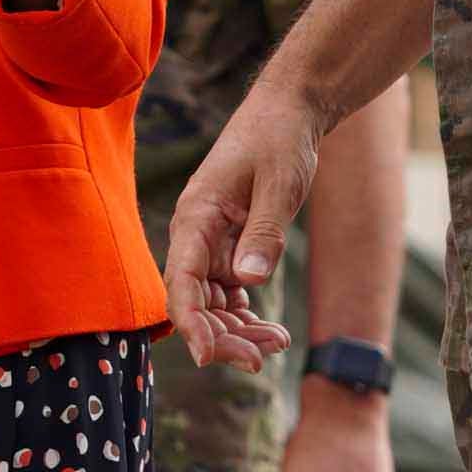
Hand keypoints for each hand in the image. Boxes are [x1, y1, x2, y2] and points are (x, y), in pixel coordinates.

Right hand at [165, 88, 315, 372]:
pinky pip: (231, 292)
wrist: (289, 112)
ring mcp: (213, 243)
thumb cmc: (279, 139)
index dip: (190, 322)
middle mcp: (197, 234)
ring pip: (214, 303)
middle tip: (261, 360)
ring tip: (277, 343)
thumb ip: (263, 232)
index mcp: (197, 216)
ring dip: (238, 330)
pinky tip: (273, 331)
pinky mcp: (231, 246)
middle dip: (222, 336)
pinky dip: (247, 315)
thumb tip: (248, 281)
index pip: (182, 280)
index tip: (206, 356)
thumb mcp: (278, 184)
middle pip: (196, 301)